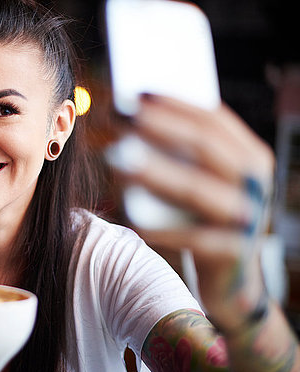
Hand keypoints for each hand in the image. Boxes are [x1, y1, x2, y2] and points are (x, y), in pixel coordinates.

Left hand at [108, 93, 274, 329]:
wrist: (230, 278)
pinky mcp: (232, 253)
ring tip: (116, 159)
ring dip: (154, 172)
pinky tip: (131, 220)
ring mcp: (248, 218)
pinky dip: (160, 229)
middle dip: (160, 127)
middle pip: (205, 147)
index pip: (213, 120)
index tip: (136, 93)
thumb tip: (134, 116)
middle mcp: (255, 183)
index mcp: (250, 156)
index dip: (175, 104)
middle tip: (120, 115)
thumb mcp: (201, 181)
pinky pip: (191, 239)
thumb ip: (182, 153)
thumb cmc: (202, 219)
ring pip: (196, 190)